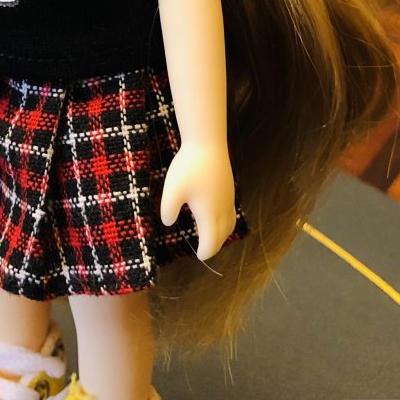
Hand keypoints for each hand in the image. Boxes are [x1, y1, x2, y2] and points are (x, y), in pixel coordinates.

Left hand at [160, 142, 236, 260]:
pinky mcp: (229, 187)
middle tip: (205, 250)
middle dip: (214, 245)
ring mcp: (228, 197)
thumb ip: (169, 210)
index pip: (211, 241)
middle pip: (223, 235)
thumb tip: (169, 222)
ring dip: (222, 234)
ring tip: (212, 236)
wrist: (207, 143)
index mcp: (209, 214)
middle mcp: (222, 209)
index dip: (206, 251)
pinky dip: (225, 220)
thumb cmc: (189, 167)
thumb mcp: (172, 190)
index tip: (200, 256)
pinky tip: (216, 213)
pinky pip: (230, 212)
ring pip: (230, 223)